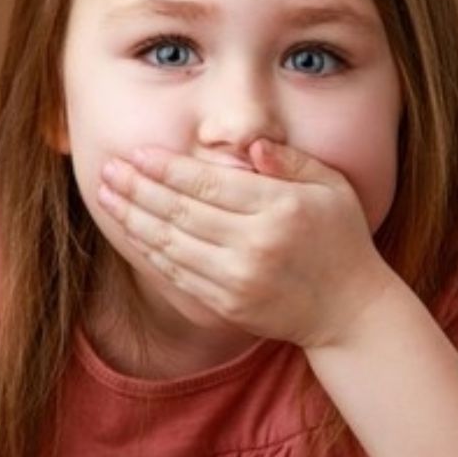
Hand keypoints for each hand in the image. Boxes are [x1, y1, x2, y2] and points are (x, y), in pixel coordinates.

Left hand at [96, 138, 396, 348]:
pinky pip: (177, 274)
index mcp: (280, 209)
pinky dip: (150, 252)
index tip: (137, 153)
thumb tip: (250, 145)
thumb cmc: (342, 239)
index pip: (209, 184)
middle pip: (181, 212)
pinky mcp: (227, 305)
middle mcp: (255, 246)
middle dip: (138, 188)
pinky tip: (132, 231)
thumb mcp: (333, 187)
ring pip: (170, 245)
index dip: (167, 168)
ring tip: (107, 196)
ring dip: (133, 219)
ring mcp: (238, 280)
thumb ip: (291, 161)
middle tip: (109, 169)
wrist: (350, 311)